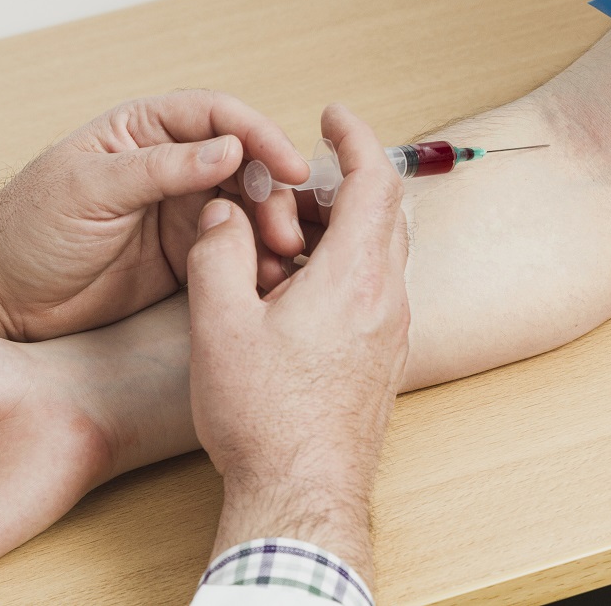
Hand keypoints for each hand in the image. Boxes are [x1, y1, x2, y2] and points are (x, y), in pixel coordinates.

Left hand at [0, 90, 307, 339]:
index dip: (260, 136)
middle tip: (286, 233)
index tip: (290, 168)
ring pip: (246, 209)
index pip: (218, 116)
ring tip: (279, 262)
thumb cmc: (30, 227)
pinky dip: (254, 263)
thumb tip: (231, 148)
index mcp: (146, 130)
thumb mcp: (91, 189)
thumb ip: (162, 168)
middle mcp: (172, 165)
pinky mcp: (185, 257)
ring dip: (269, 230)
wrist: (0, 295)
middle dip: (273, 193)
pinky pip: (232, 252)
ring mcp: (180, 212)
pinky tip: (264, 282)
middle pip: (245, 164)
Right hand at [186, 103, 409, 584]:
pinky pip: (373, 291)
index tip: (330, 115)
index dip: (354, 135)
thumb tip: (224, 214)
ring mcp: (391, 334)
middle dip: (335, 189)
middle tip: (285, 195)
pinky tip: (293, 297)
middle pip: (381, 214)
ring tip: (279, 250)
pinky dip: (341, 270)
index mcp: (355, 277)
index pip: (375, 179)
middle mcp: (387, 300)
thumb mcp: (220, 323)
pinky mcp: (383, 361)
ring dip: (336, 234)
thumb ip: (218, 252)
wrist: (300, 496)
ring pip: (377, 255)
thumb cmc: (263, 416)